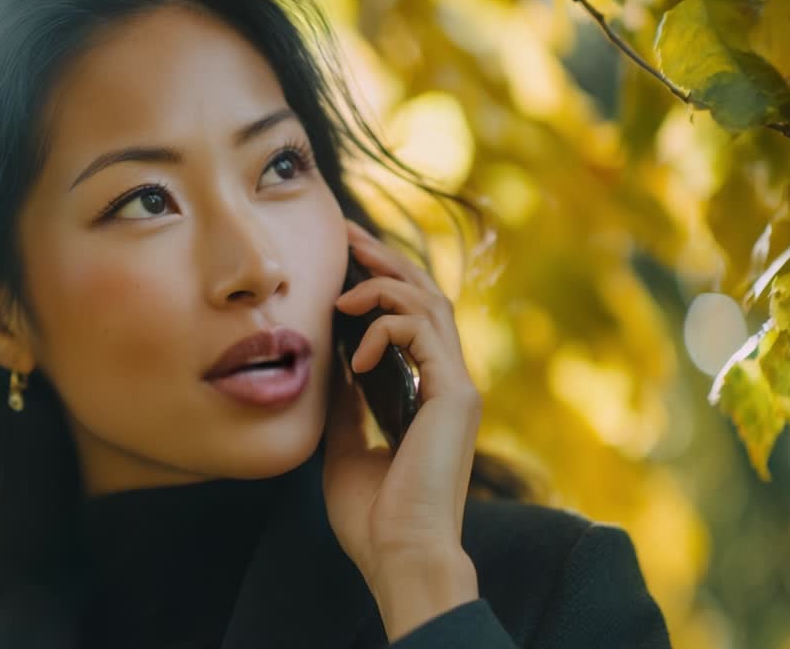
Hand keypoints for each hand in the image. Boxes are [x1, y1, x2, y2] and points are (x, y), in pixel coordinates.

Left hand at [322, 220, 481, 639]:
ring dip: (384, 282)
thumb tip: (332, 360)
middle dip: (385, 259)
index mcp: (426, 394)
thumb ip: (347, 402)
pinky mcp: (455, 394)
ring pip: (430, 302)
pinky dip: (386, 327)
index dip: (380, 281)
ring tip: (342, 291)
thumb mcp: (346, 445)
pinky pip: (421, 331)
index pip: (410, 318)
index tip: (343, 258)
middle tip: (347, 233)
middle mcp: (448, 384)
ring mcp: (456, 387)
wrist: (398, 556)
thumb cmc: (372, 516)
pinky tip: (357, 352)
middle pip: (426, 295)